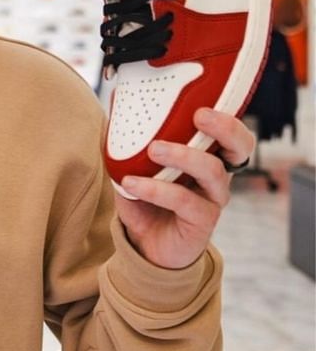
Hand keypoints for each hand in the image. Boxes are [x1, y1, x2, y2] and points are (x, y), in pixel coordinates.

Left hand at [113, 108, 255, 269]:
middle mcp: (216, 177)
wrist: (145, 245)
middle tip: (199, 116)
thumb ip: (127, 142)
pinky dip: (156, 189)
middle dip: (225, 129)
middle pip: (239, 149)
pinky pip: (185, 200)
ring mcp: (212, 199)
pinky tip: (131, 183)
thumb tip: (111, 108)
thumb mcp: (134, 168)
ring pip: (212, 172)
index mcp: (206, 158)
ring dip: (184, 156)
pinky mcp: (201, 221)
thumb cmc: (146, 201)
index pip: (232, 134)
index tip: (203, 105)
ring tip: (153, 149)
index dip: (227, 119)